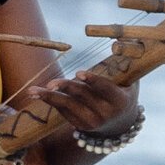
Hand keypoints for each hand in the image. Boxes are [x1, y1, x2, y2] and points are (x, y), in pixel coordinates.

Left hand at [14, 70, 138, 136]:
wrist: (121, 123)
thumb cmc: (123, 92)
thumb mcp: (131, 81)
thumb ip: (126, 62)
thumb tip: (122, 38)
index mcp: (120, 101)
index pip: (105, 89)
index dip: (92, 80)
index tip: (79, 73)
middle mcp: (106, 114)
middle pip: (82, 96)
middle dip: (65, 87)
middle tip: (51, 83)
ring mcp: (92, 122)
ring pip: (68, 105)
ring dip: (49, 97)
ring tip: (33, 90)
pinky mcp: (80, 126)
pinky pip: (63, 111)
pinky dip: (51, 100)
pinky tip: (38, 93)